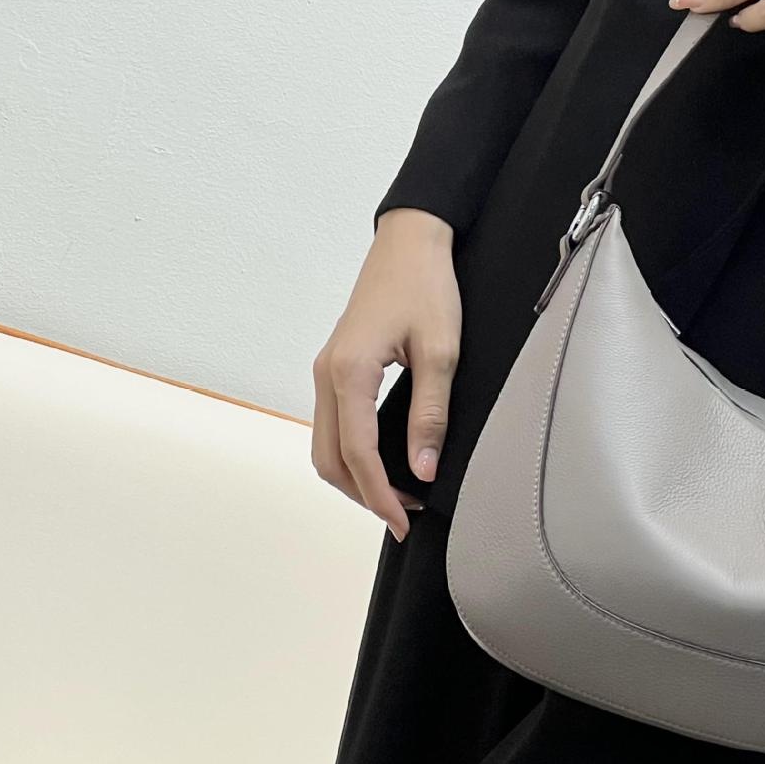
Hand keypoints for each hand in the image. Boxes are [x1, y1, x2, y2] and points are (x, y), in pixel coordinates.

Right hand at [311, 208, 460, 540]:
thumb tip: (423, 469)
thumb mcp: (441, 351)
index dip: (380, 496)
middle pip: (329, 459)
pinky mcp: (336, 367)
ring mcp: (326, 371)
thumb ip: (430, 413)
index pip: (358, 454)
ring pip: (324, 445)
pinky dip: (351, 454)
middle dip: (364, 495)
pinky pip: (332, 425)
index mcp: (349, 372)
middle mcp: (327, 375)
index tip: (404, 522)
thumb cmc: (426, 286)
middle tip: (405, 517)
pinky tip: (383, 464)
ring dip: (355, 478)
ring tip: (397, 497)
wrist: (409, 241)